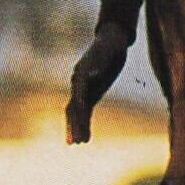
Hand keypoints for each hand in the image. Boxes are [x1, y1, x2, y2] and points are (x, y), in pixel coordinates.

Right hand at [65, 23, 129, 143]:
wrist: (110, 41)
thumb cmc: (111, 46)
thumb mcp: (108, 53)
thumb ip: (100, 64)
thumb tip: (93, 74)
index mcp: (82, 74)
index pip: (79, 95)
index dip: (79, 111)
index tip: (80, 123)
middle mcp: (78, 82)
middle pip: (74, 106)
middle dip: (75, 124)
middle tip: (77, 142)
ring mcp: (82, 88)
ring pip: (75, 111)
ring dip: (75, 127)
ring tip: (76, 144)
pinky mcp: (89, 92)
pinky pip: (83, 111)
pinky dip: (82, 123)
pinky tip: (84, 137)